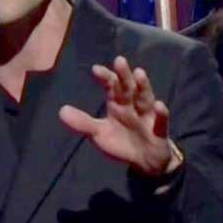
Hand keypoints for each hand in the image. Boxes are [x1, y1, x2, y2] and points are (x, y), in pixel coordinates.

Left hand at [59, 56, 179, 178]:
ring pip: (145, 99)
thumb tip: (61, 111)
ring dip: (143, 86)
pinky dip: (161, 114)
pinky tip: (159, 105)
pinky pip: (161, 122)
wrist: (145, 161)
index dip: (105, 78)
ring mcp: (148, 117)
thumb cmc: (122, 142)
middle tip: (119, 61)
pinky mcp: (159, 131)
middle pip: (129, 88)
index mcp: (118, 104)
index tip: (95, 69)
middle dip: (124, 75)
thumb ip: (82, 123)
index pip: (112, 87)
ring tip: (139, 73)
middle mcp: (133, 106)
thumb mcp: (99, 134)